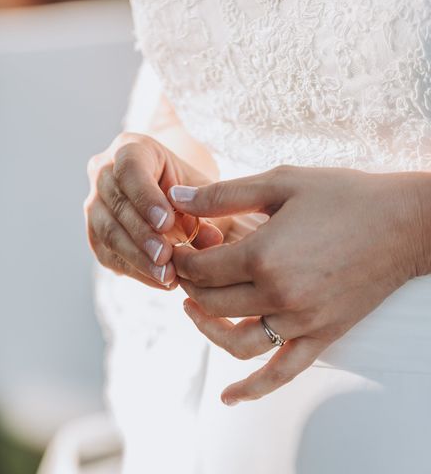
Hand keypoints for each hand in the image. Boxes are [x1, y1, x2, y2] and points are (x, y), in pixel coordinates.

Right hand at [84, 132, 222, 288]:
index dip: (146, 198)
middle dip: (143, 236)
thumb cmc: (188, 187)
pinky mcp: (94, 233)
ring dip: (137, 258)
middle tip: (167, 259)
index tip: (167, 223)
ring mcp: (94, 203)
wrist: (170, 194)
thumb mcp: (201, 191)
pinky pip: (108, 254)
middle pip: (116, 205)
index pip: (130, 170)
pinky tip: (159, 281)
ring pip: (108, 233)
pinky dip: (134, 270)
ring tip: (167, 276)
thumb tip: (210, 240)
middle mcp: (102, 172)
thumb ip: (206, 210)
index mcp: (129, 148)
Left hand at [168, 166, 429, 404]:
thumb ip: (223, 194)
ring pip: (236, 342)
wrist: (405, 221)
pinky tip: (228, 397)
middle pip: (212, 303)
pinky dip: (252, 389)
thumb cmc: (343, 196)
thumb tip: (176, 197)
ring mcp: (302, 322)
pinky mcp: (322, 336)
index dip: (181, 260)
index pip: (201, 270)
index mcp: (263, 255)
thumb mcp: (280, 182)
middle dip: (189, 287)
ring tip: (193, 309)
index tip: (177, 250)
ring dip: (206, 329)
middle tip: (185, 271)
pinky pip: (282, 373)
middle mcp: (279, 295)